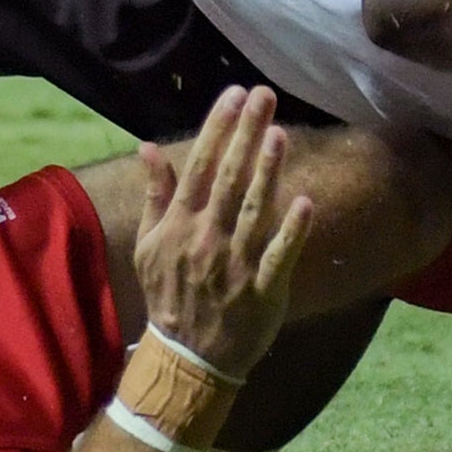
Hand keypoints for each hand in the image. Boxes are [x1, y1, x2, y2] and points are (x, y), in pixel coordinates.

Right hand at [131, 85, 312, 384]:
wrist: (186, 357)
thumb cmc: (169, 296)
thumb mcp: (148, 246)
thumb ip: (154, 195)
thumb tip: (146, 148)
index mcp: (180, 226)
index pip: (200, 167)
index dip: (218, 128)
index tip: (233, 95)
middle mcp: (207, 239)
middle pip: (230, 178)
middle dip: (246, 133)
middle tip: (264, 94)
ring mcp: (236, 264)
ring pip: (254, 209)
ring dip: (267, 171)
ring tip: (279, 133)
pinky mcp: (263, 289)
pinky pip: (280, 256)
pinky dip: (292, 231)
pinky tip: (305, 202)